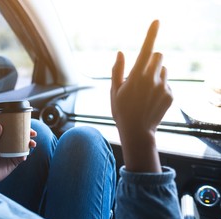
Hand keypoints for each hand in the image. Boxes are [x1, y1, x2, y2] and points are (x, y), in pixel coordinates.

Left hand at [0, 124, 36, 186]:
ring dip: (30, 144)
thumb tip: (0, 125)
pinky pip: (23, 157)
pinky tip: (23, 157)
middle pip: (21, 137)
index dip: (21, 127)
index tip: (26, 124)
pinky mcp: (16, 161)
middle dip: (29, 135)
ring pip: (24, 146)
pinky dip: (25, 155)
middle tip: (33, 134)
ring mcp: (14, 153)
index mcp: (3, 139)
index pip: (13, 131)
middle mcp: (10, 145)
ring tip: (32, 144)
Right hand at [110, 20, 172, 171]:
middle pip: (158, 56)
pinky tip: (151, 100)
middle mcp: (152, 79)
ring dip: (156, 74)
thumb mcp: (114, 91)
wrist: (137, 132)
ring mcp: (163, 87)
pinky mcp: (170, 95)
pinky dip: (160, 87)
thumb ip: (117, 70)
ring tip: (146, 91)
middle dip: (152, 59)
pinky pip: (167, 83)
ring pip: (164, 70)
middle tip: (142, 73)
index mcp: (136, 76)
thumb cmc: (121, 111)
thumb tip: (121, 52)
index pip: (146, 50)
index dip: (151, 34)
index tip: (157, 21)